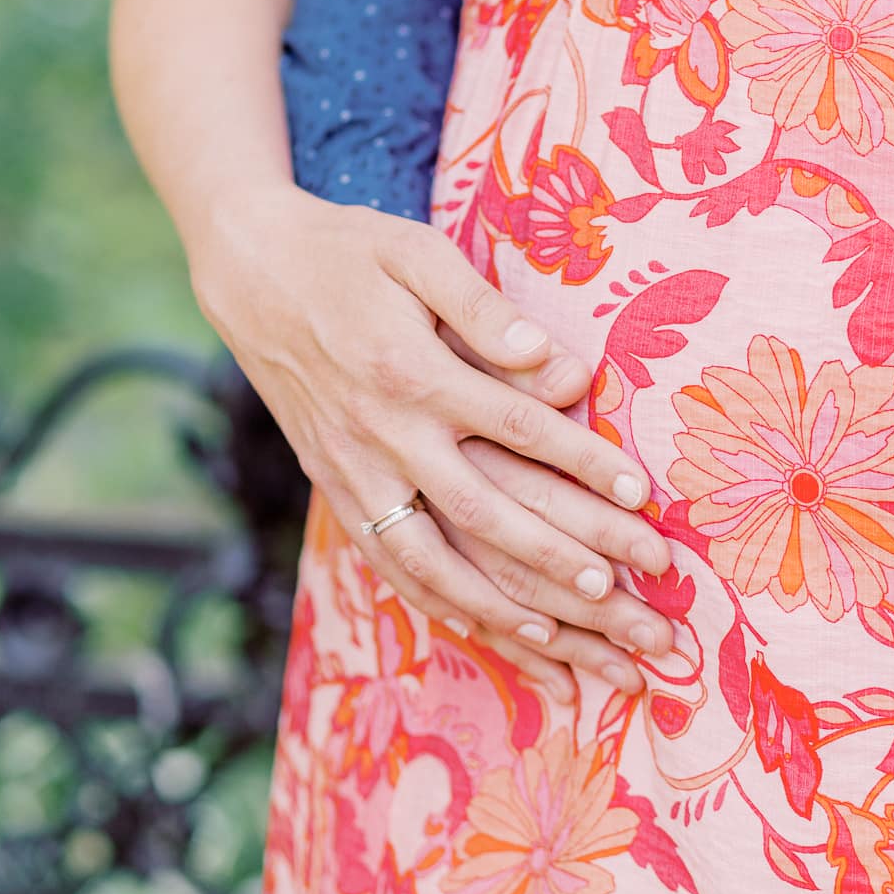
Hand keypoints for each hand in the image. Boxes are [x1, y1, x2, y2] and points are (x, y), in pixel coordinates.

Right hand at [191, 185, 673, 702]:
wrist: (252, 273)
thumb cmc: (350, 253)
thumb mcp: (417, 253)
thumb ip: (485, 309)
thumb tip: (560, 365)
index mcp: (412, 370)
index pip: (516, 427)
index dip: (583, 462)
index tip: (641, 495)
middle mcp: (383, 433)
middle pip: (484, 512)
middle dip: (557, 558)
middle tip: (623, 590)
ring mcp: (353, 470)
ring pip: (430, 559)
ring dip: (497, 606)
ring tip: (561, 641)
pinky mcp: (334, 486)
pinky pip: (385, 561)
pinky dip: (433, 602)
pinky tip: (479, 628)